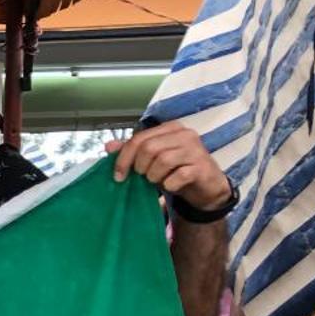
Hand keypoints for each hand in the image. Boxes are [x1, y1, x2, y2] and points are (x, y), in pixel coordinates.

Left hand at [105, 122, 232, 215]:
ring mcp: (196, 150)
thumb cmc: (176, 170)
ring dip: (154, 177)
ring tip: (158, 180)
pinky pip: (177, 176)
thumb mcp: (152, 160)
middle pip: (149, 148)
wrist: (205, 187)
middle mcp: (185, 134)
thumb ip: (132, 151)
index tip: (118, 176)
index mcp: (170, 128)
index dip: (124, 158)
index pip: (139, 139)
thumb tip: (109, 146)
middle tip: (144, 177)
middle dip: (140, 168)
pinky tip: (172, 186)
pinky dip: (169, 185)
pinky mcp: (202, 167)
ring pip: (163, 161)